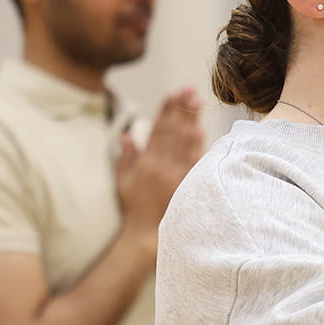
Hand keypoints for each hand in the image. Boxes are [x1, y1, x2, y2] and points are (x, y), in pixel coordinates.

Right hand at [117, 87, 204, 243]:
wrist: (145, 234)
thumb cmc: (135, 207)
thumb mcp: (123, 180)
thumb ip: (126, 156)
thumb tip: (126, 134)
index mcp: (145, 162)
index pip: (157, 129)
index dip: (165, 109)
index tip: (173, 92)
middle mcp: (159, 166)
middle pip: (172, 131)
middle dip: (181, 109)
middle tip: (190, 90)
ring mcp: (173, 176)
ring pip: (182, 143)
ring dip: (190, 121)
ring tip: (197, 102)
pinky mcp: (184, 186)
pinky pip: (191, 163)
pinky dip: (195, 147)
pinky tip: (200, 132)